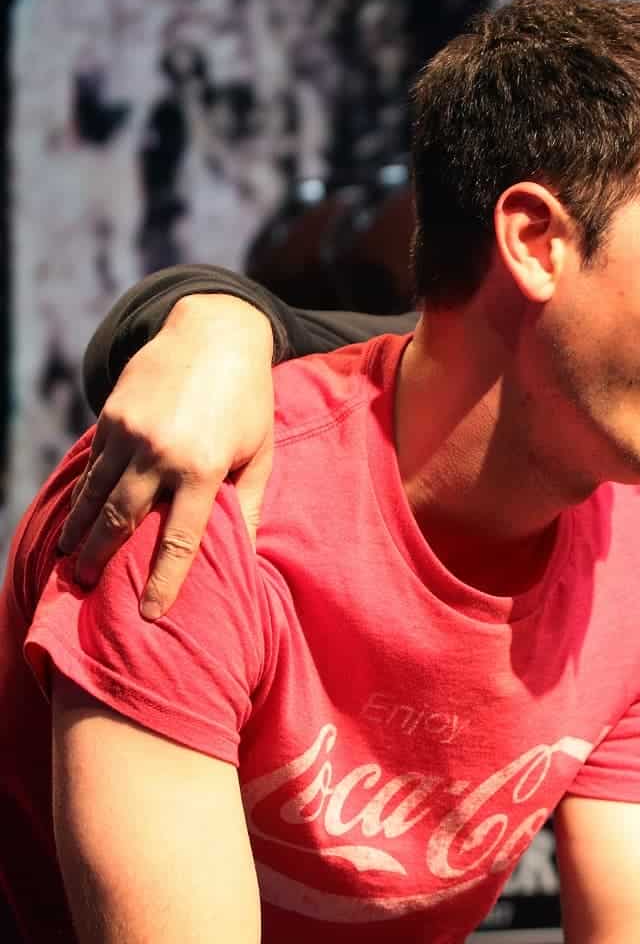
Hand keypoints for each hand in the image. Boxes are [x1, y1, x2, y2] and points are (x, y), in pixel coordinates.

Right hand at [57, 295, 275, 618]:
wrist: (215, 334)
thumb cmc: (248, 401)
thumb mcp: (261, 451)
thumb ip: (250, 502)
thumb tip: (246, 552)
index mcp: (205, 468)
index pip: (180, 538)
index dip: (164, 581)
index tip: (151, 613)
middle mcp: (162, 453)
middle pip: (124, 521)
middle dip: (103, 558)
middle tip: (88, 586)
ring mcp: (131, 433)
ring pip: (98, 494)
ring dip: (81, 530)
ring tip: (70, 559)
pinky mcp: (112, 416)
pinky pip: (94, 465)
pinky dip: (82, 493)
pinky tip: (77, 514)